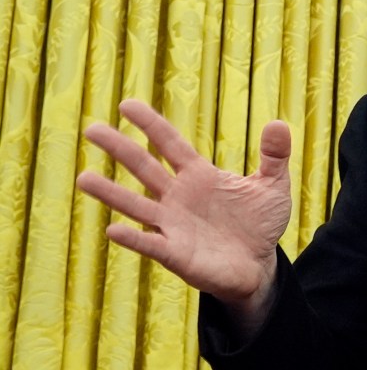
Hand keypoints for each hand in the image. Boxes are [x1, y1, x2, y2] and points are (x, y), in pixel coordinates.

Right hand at [76, 99, 292, 319]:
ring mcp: (172, 225)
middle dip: (120, 149)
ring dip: (111, 193)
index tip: (127, 104)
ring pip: (136, 205)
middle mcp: (177, 197)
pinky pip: (150, 244)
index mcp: (198, 176)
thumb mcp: (272, 187)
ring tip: (83, 178)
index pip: (170, 144)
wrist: (258, 265)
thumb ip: (274, 157)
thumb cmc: (258, 224)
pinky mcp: (175, 254)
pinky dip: (133, 238)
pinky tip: (113, 230)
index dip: (151, 125)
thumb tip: (280, 124)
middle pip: (144, 168)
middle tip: (92, 129)